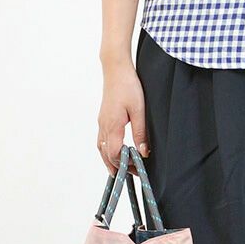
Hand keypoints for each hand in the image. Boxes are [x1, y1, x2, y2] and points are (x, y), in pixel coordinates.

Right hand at [97, 57, 148, 176]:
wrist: (115, 69)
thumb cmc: (128, 86)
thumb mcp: (139, 110)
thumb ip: (141, 133)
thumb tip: (143, 152)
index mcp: (113, 126)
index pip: (115, 154)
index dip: (125, 165)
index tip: (139, 170)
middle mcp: (104, 126)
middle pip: (106, 154)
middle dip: (118, 167)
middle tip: (132, 174)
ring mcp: (101, 122)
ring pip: (101, 148)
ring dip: (110, 160)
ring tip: (120, 170)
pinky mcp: (103, 118)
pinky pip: (101, 140)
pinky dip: (106, 150)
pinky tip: (113, 152)